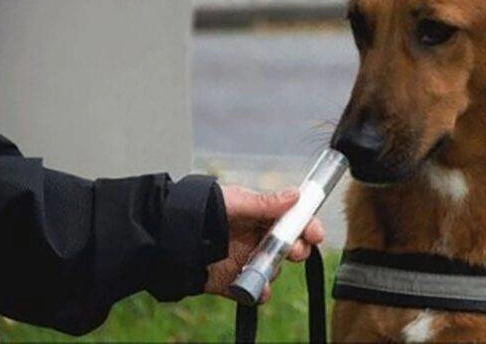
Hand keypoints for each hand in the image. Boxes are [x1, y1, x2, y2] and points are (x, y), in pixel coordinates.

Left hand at [204, 185, 323, 302]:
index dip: (306, 226)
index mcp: (260, 215)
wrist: (170, 236)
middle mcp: (256, 237)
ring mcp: (246, 259)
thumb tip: (296, 195)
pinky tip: (258, 290)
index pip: (292, 220)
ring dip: (274, 270)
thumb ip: (265, 203)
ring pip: (274, 268)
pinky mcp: (233, 280)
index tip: (315, 233)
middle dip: (297, 249)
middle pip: (289, 246)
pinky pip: (254, 289)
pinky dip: (259, 292)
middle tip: (294, 251)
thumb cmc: (202, 210)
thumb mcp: (236, 202)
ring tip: (266, 268)